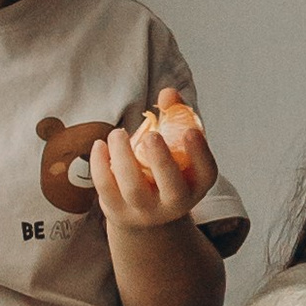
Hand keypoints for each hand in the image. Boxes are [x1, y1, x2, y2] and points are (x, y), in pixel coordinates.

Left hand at [92, 88, 219, 233]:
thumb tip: (168, 94)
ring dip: (124, 157)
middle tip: (151, 135)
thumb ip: (175, 117)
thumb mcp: (176, 148)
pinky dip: (100, 165)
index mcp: (195, 185)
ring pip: (134, 189)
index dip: (200, 153)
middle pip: (172, 188)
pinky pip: (106, 189)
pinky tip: (100, 145)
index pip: (205, 172)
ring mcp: (145, 211)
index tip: (191, 131)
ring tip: (118, 134)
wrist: (143, 212)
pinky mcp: (118, 211)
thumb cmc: (163, 170)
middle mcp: (174, 204)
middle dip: (161, 160)